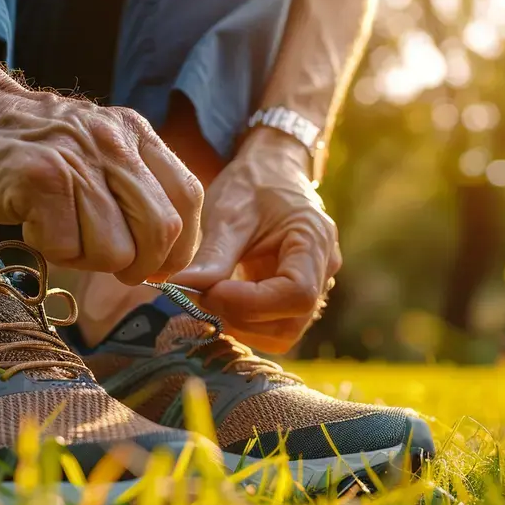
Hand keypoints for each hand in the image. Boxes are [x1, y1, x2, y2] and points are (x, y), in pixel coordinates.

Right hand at [0, 84, 202, 284]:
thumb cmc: (34, 151)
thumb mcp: (98, 152)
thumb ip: (135, 190)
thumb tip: (167, 259)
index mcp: (136, 135)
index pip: (188, 199)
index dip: (178, 246)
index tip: (155, 265)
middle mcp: (113, 143)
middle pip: (160, 231)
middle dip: (140, 265)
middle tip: (112, 265)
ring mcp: (77, 160)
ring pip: (113, 250)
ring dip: (86, 260)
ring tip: (62, 233)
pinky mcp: (39, 180)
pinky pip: (65, 247)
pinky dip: (50, 251)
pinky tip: (33, 225)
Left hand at [173, 128, 341, 353]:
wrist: (271, 171)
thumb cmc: (253, 184)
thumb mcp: (229, 212)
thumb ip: (212, 255)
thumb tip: (182, 290)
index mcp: (314, 241)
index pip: (297, 295)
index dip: (250, 303)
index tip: (210, 292)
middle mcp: (323, 270)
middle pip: (291, 323)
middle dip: (241, 318)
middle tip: (202, 297)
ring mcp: (313, 288)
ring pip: (282, 333)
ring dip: (241, 325)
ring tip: (210, 297)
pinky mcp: (294, 298)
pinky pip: (274, 326)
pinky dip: (245, 321)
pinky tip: (222, 299)